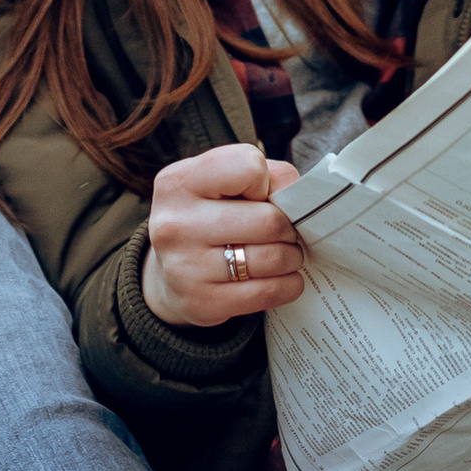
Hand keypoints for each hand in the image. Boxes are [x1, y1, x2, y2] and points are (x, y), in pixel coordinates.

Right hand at [142, 142, 305, 327]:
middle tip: (285, 232)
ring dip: (292, 257)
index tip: (257, 196)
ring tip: (283, 254)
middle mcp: (174, 224)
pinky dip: (287, 285)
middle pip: (269, 220)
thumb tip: (299, 192)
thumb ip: (266, 174)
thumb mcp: (223, 182)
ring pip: (273, 258)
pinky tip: (278, 278)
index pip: (249, 167)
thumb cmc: (209, 217)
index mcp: (178, 182)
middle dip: (289, 227)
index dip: (265, 182)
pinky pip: (268, 292)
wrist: (171, 272)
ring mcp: (184, 268)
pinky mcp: (201, 303)